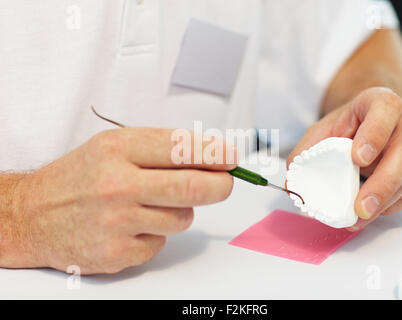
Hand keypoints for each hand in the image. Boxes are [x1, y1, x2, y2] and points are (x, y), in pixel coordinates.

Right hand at [7, 128, 237, 273]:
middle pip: (192, 187)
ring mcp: (117, 222)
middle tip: (226, 183)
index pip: (182, 148)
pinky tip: (130, 226)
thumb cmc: (79, 177)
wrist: (33, 215)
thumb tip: (211, 158)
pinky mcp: (116, 253)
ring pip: (182, 218)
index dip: (216, 154)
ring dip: (179, 211)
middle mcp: (117, 184)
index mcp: (118, 149)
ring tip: (151, 204)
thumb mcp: (113, 147)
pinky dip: (155, 234)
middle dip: (220, 185)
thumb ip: (160, 150)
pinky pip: (161, 243)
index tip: (231, 157)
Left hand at [287, 87, 401, 230]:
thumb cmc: (346, 128)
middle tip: (361, 207)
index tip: (358, 159)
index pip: (385, 108)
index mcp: (380, 101)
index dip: (374, 133)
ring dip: (386, 200)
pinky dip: (395, 204)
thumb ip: (305, 153)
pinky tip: (375, 212)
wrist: (368, 125)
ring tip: (361, 217)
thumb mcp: (320, 132)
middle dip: (383, 183)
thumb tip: (293, 186)